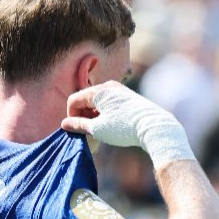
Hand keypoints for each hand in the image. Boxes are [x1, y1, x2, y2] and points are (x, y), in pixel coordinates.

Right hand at [61, 81, 194, 168]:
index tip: (77, 130)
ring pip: (98, 101)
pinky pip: (109, 102)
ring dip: (93, 115)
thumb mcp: (97, 129)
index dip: (71, 116)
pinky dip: (104, 113)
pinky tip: (111, 126)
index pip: (74, 100)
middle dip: (82, 115)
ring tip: (99, 131)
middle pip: (85, 99)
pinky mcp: (128, 97)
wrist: (153, 126)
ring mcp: (119, 90)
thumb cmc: (123, 127)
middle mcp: (108, 86)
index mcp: (98, 91)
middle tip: (87, 132)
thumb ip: (78, 125)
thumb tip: (64, 124)